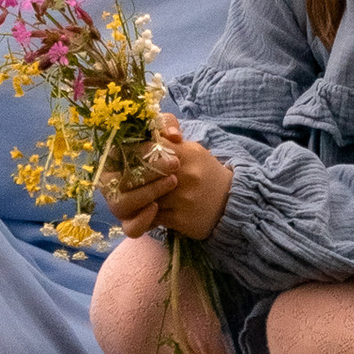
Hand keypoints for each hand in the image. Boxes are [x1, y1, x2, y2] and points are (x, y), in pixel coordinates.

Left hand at [104, 114, 232, 244]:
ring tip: (131, 195)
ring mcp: (183, 198)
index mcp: (186, 153)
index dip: (134, 153)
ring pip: (145, 197)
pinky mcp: (181, 220)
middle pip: (143, 174)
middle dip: (131, 177)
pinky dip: (145, 215)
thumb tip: (142, 133)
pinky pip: (151, 218)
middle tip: (122, 179)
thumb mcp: (192, 150)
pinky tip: (145, 210)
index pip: (150, 148)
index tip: (127, 157)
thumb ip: (169, 142)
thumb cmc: (206, 173)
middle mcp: (185, 174)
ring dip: (136, 198)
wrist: (231, 202)